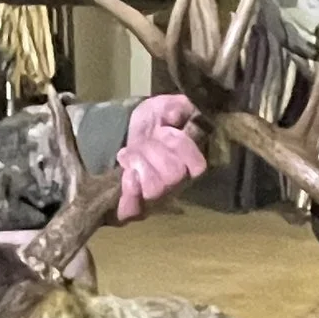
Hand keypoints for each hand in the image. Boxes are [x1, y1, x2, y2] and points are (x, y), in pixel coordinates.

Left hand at [114, 93, 208, 219]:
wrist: (121, 136)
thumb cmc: (149, 123)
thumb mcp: (163, 106)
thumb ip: (176, 107)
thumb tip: (175, 116)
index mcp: (189, 161)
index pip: (197, 165)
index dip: (180, 145)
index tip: (164, 131)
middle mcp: (178, 184)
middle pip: (173, 175)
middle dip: (151, 152)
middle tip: (138, 144)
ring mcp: (158, 198)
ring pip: (155, 189)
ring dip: (138, 166)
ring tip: (128, 157)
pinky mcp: (137, 209)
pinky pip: (134, 210)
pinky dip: (129, 191)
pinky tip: (126, 174)